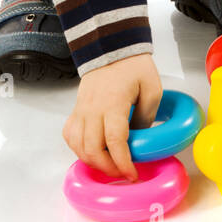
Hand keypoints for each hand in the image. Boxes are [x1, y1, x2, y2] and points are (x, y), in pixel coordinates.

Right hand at [63, 53, 162, 182]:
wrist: (110, 47)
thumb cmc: (132, 65)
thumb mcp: (152, 89)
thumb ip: (146, 117)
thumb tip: (139, 140)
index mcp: (114, 103)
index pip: (115, 141)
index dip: (123, 162)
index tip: (132, 174)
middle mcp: (93, 109)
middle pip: (92, 149)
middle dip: (108, 168)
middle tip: (123, 172)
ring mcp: (81, 110)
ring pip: (78, 146)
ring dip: (93, 161)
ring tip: (109, 164)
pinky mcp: (76, 109)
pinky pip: (70, 135)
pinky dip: (78, 148)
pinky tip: (92, 151)